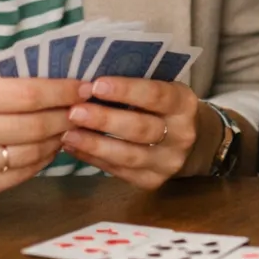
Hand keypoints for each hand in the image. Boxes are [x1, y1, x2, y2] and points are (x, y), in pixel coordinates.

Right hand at [0, 77, 83, 202]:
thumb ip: (5, 89)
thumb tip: (59, 88)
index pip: (29, 94)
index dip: (63, 91)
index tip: (84, 87)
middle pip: (36, 125)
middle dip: (68, 116)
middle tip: (85, 109)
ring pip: (33, 153)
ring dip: (59, 139)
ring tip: (69, 128)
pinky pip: (20, 174)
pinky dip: (41, 160)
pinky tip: (48, 148)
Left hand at [60, 77, 216, 189]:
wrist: (190, 140)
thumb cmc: (163, 105)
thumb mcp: (161, 87)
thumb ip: (135, 83)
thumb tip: (89, 78)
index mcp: (184, 104)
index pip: (156, 95)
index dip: (126, 90)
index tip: (96, 85)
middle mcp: (181, 135)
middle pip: (141, 129)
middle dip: (104, 120)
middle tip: (74, 112)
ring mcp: (168, 162)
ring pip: (128, 156)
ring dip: (94, 144)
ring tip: (67, 134)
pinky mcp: (152, 180)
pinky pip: (119, 171)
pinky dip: (93, 159)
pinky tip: (74, 148)